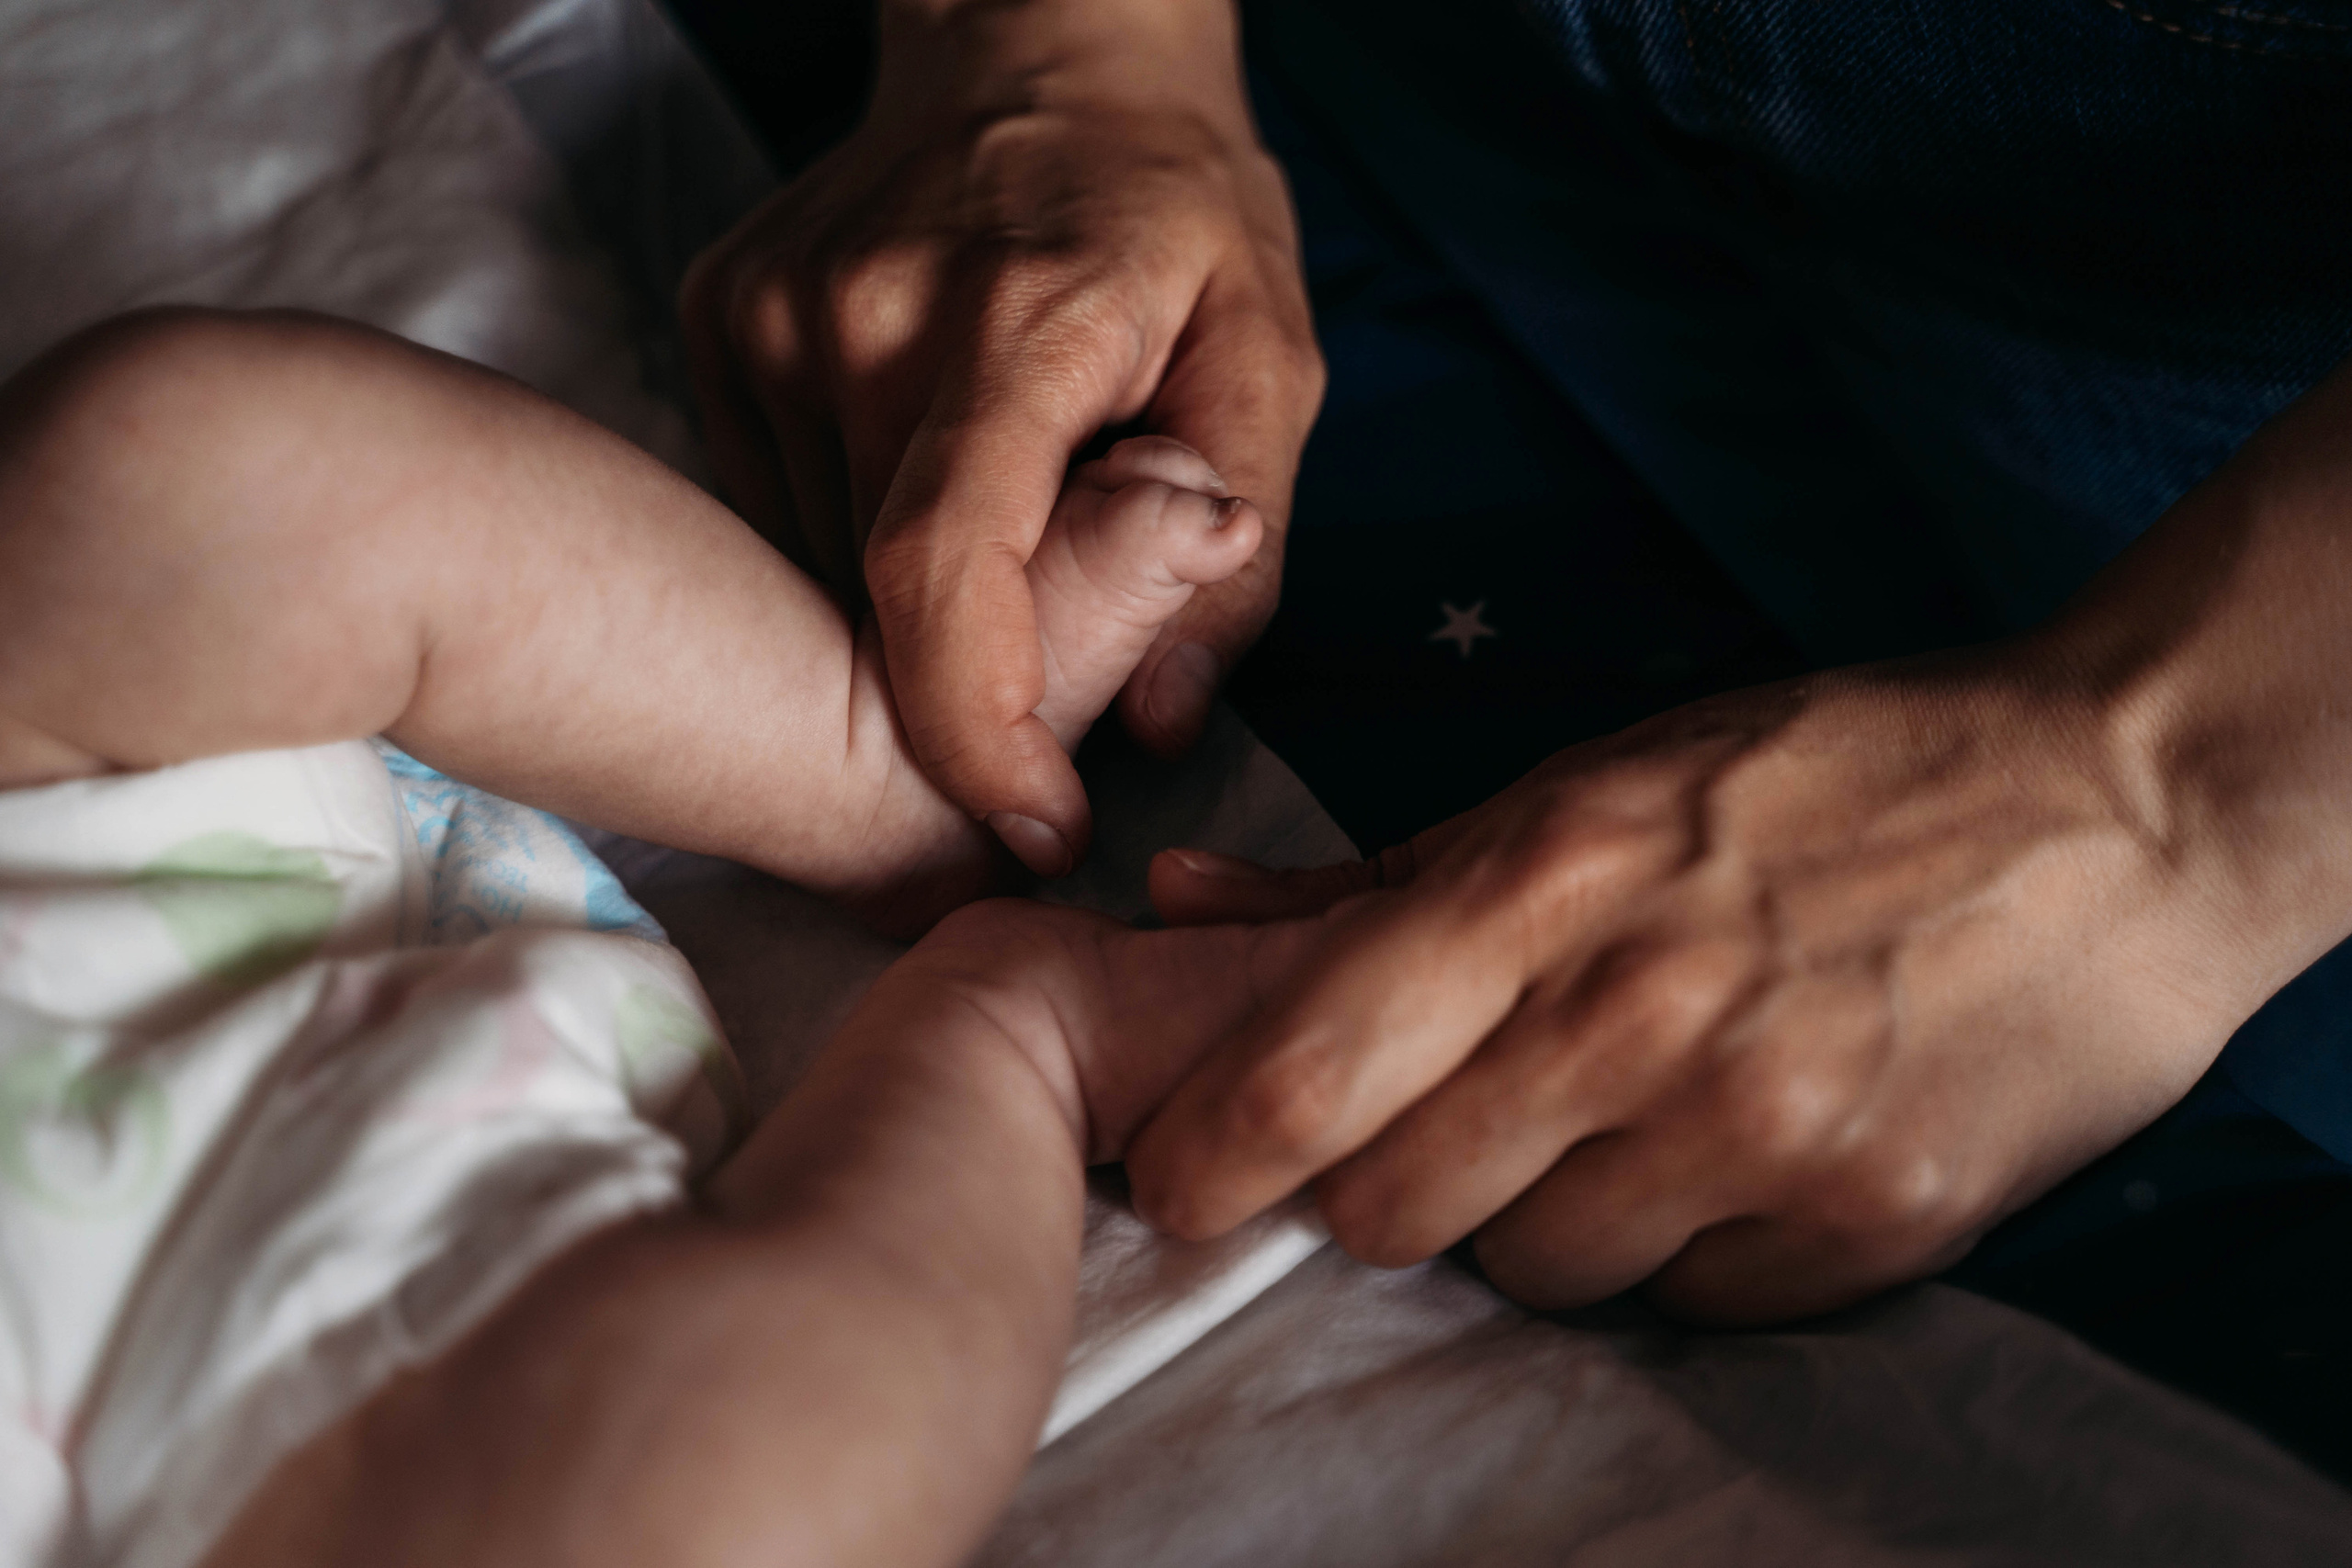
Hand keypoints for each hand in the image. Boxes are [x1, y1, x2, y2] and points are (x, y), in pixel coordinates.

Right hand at [679, 0, 1322, 874]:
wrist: (1036, 39)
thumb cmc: (1174, 208)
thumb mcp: (1270, 357)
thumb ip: (1236, 546)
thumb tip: (1164, 722)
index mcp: (1018, 322)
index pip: (944, 565)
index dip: (975, 732)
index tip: (1035, 825)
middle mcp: (863, 315)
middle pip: (884, 591)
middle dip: (973, 677)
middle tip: (1061, 658)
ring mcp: (772, 312)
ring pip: (822, 561)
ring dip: (908, 605)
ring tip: (1001, 526)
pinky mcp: (721, 315)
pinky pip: (776, 501)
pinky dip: (851, 538)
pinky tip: (921, 467)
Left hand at [1125, 650, 2299, 1323]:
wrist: (2111, 810)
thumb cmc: (1815, 779)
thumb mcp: (1587, 780)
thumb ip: (1367, 877)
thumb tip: (1175, 909)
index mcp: (1552, 880)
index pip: (1312, 1066)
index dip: (1210, 1151)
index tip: (1176, 1180)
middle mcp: (1644, 1015)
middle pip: (1395, 1207)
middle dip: (1383, 1186)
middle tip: (1444, 1126)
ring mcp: (1763, 1128)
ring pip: (1536, 1270)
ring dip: (1539, 1219)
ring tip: (1621, 1120)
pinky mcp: (1870, 1222)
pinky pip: (1688, 1303)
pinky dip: (1680, 1249)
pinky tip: (1735, 1152)